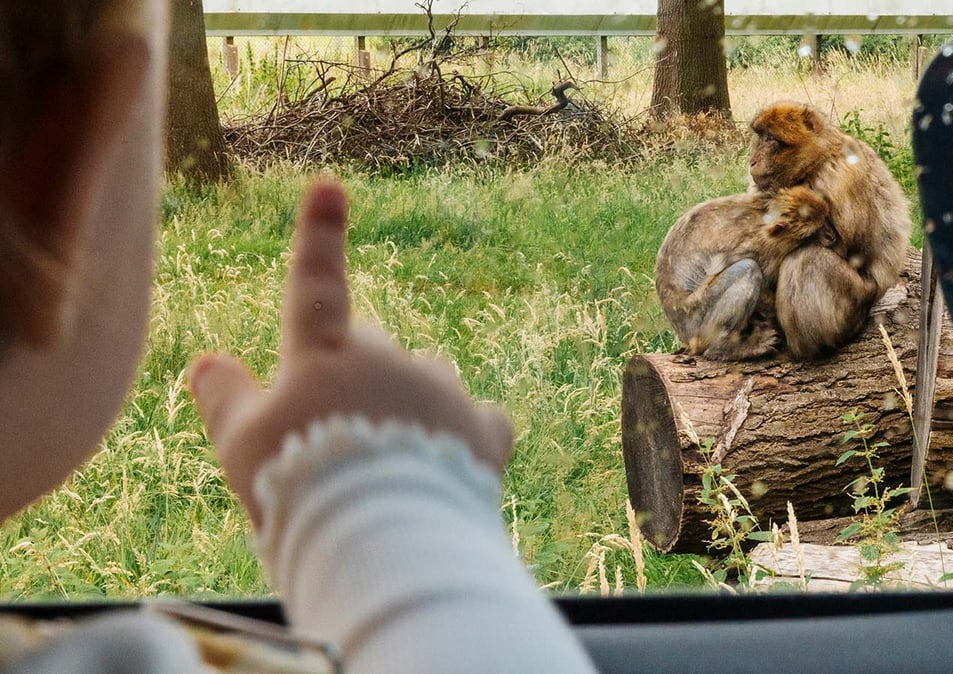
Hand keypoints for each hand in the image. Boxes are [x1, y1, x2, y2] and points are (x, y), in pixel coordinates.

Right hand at [187, 180, 512, 525]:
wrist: (382, 541)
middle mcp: (390, 358)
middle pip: (371, 351)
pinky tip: (447, 469)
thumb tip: (206, 361)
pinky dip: (462, 438)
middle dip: (356, 382)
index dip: (320, 235)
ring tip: (386, 470)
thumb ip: (226, 400)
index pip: (316, 283)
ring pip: (425, 381)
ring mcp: (442, 390)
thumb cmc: (299, 488)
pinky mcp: (484, 429)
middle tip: (333, 447)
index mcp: (325, 354)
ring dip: (408, 409)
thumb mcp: (243, 447)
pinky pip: (478, 421)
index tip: (331, 186)